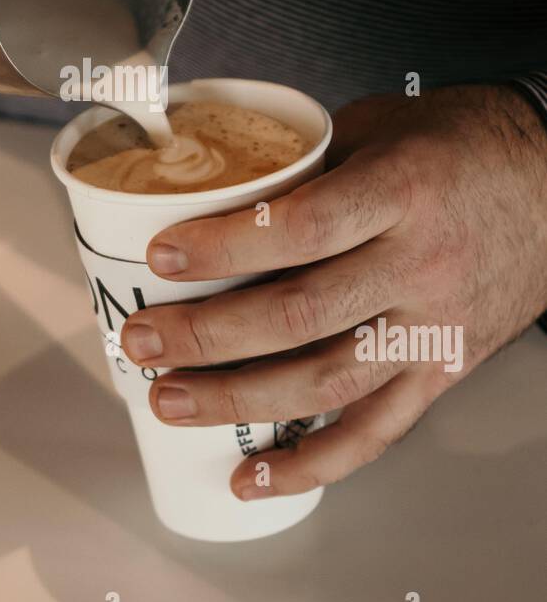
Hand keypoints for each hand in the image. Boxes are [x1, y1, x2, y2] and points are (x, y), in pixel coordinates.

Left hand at [120, 85, 546, 499]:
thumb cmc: (460, 145)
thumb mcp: (380, 125)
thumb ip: (305, 164)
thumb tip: (212, 192)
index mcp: (401, 192)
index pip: (300, 228)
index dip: (224, 248)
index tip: (162, 256)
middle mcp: (419, 266)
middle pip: (300, 315)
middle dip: (208, 335)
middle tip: (141, 341)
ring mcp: (433, 328)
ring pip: (326, 382)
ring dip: (239, 401)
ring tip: (169, 400)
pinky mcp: (444, 371)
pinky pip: (375, 432)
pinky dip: (311, 463)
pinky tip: (252, 475)